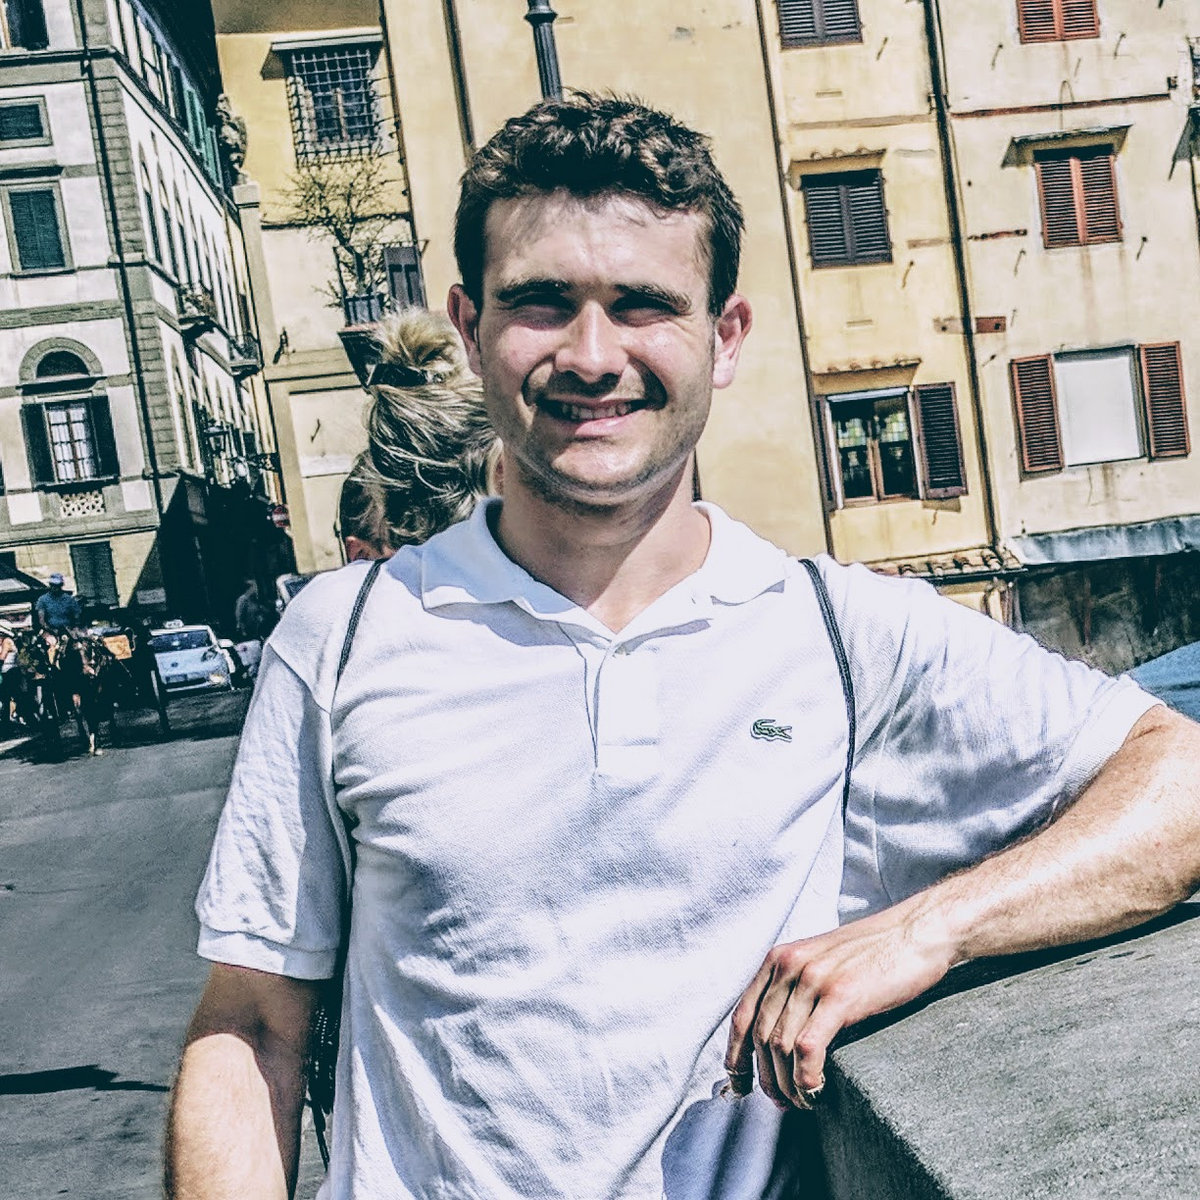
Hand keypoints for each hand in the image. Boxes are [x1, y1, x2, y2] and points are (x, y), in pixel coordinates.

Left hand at [724, 899, 955, 1108]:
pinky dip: (806, 1077)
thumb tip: (779, 1034)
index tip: (739, 1082)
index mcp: (780, 958)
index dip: (737, 1055)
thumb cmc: (874, 952)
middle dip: (766, 1077)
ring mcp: (813, 979)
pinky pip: (808, 1047)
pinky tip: (816, 1091)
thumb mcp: (821, 960)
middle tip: (781, 1102)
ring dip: (787, 1084)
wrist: (916, 931)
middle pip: (761, 1036)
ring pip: (781, 1046)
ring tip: (802, 1102)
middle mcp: (789, 966)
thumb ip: (795, 986)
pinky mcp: (840, 996)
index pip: (743, 1014)